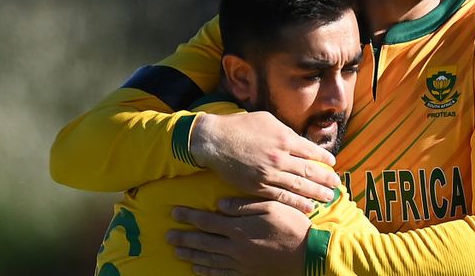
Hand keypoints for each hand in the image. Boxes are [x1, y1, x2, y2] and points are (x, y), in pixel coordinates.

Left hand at [167, 199, 309, 275]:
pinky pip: (221, 273)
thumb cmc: (293, 225)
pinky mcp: (247, 273)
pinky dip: (206, 271)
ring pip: (208, 259)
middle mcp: (236, 246)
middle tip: (167, 236)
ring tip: (176, 251)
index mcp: (240, 228)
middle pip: (203, 241)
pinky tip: (197, 269)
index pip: (208, 221)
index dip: (189, 217)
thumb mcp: (271, 206)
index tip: (174, 213)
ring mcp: (240, 263)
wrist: (308, 254)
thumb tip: (219, 204)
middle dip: (183, 237)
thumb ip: (244, 205)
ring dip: (190, 254)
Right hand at [190, 112, 339, 212]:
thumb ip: (285, 132)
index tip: (332, 164)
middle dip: (326, 179)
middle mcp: (280, 157)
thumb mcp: (268, 120)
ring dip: (317, 193)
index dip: (324, 158)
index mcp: (284, 139)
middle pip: (310, 171)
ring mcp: (269, 174)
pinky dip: (297, 203)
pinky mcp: (258, 187)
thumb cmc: (240, 126)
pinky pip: (282, 197)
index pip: (311, 151)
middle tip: (338, 185)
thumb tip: (300, 141)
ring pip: (299, 186)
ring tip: (329, 198)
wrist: (215, 141)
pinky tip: (309, 207)